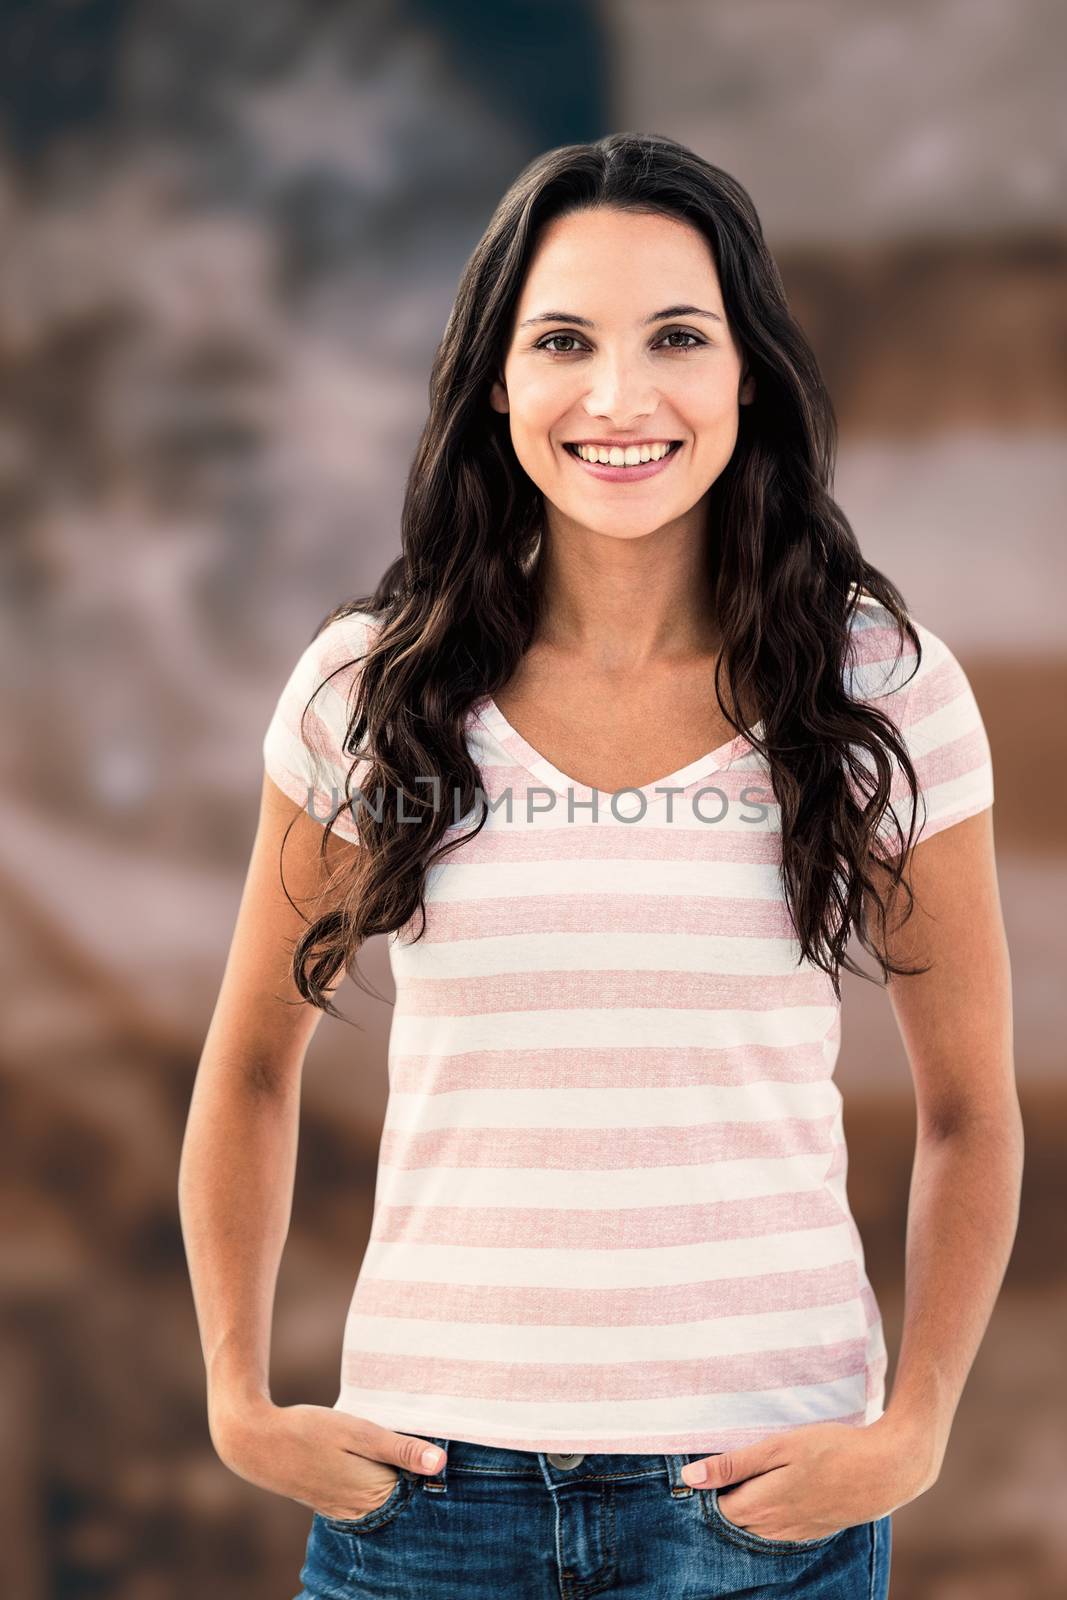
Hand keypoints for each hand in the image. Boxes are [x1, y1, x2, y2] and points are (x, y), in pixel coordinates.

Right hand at [210, 1397, 446, 1521]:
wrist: (256, 1443)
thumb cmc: (308, 1431)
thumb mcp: (358, 1432)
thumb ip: (399, 1449)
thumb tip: (442, 1463)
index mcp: (374, 1494)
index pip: (420, 1484)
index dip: (428, 1461)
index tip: (437, 1436)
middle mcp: (362, 1511)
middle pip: (403, 1491)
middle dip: (412, 1468)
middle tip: (414, 1432)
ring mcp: (345, 1511)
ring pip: (385, 1492)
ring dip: (393, 1471)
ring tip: (389, 1441)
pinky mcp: (333, 1504)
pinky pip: (366, 1494)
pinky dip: (373, 1476)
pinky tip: (368, 1455)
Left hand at [679, 1418, 934, 1542]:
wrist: (887, 1469)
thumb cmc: (833, 1449)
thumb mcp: (779, 1447)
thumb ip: (734, 1463)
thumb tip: (691, 1477)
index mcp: (761, 1505)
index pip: (715, 1509)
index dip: (705, 1490)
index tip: (702, 1467)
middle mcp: (774, 1528)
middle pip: (734, 1521)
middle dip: (723, 1499)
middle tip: (722, 1467)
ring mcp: (796, 1533)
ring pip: (755, 1528)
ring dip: (745, 1507)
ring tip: (745, 1476)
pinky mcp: (813, 1531)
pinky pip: (778, 1530)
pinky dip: (768, 1514)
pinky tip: (774, 1490)